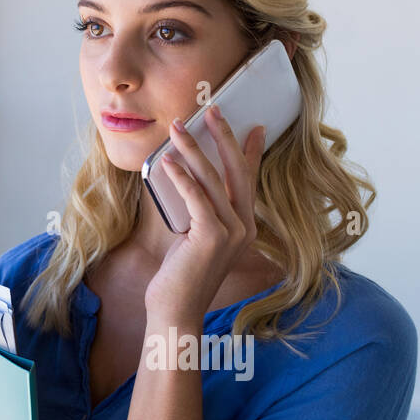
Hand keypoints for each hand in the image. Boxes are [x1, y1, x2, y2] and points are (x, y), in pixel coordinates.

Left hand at [144, 105, 265, 324]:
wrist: (175, 310)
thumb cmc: (179, 276)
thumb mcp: (193, 236)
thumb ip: (198, 212)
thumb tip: (186, 178)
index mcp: (243, 226)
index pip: (249, 179)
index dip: (249, 150)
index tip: (251, 125)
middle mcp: (244, 227)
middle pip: (237, 171)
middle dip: (223, 136)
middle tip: (211, 109)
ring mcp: (231, 233)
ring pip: (213, 180)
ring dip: (193, 149)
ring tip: (176, 127)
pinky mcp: (211, 238)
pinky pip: (197, 199)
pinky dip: (182, 177)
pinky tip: (168, 161)